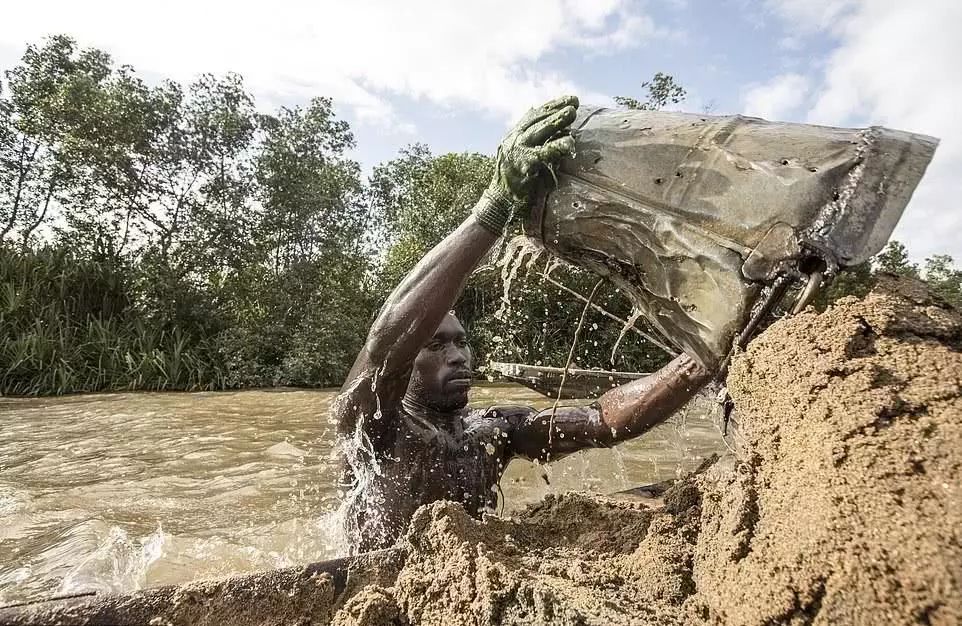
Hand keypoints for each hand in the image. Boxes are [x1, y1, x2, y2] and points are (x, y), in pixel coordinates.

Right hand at [474, 96, 578, 233]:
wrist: (499, 201)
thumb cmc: (515, 181)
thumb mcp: (521, 155)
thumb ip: (534, 142)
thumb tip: (555, 129)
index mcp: (513, 136)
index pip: (533, 115)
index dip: (551, 105)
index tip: (568, 99)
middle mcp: (513, 140)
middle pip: (537, 119)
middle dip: (557, 109)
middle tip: (575, 102)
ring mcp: (517, 151)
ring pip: (539, 130)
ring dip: (557, 120)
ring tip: (572, 113)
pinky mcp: (523, 164)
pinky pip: (543, 152)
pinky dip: (557, 146)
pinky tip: (568, 143)